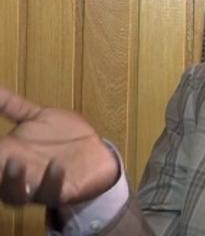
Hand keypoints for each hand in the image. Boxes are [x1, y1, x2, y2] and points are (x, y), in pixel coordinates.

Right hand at [0, 88, 117, 206]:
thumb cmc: (64, 137)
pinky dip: (52, 181)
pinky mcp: (62, 192)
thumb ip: (12, 106)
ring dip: (12, 181)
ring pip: (14, 195)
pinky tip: (56, 165)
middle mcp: (17, 175)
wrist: (99, 154)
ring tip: (15, 162)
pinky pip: (52, 193)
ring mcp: (37, 186)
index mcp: (6, 156)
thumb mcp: (37, 117)